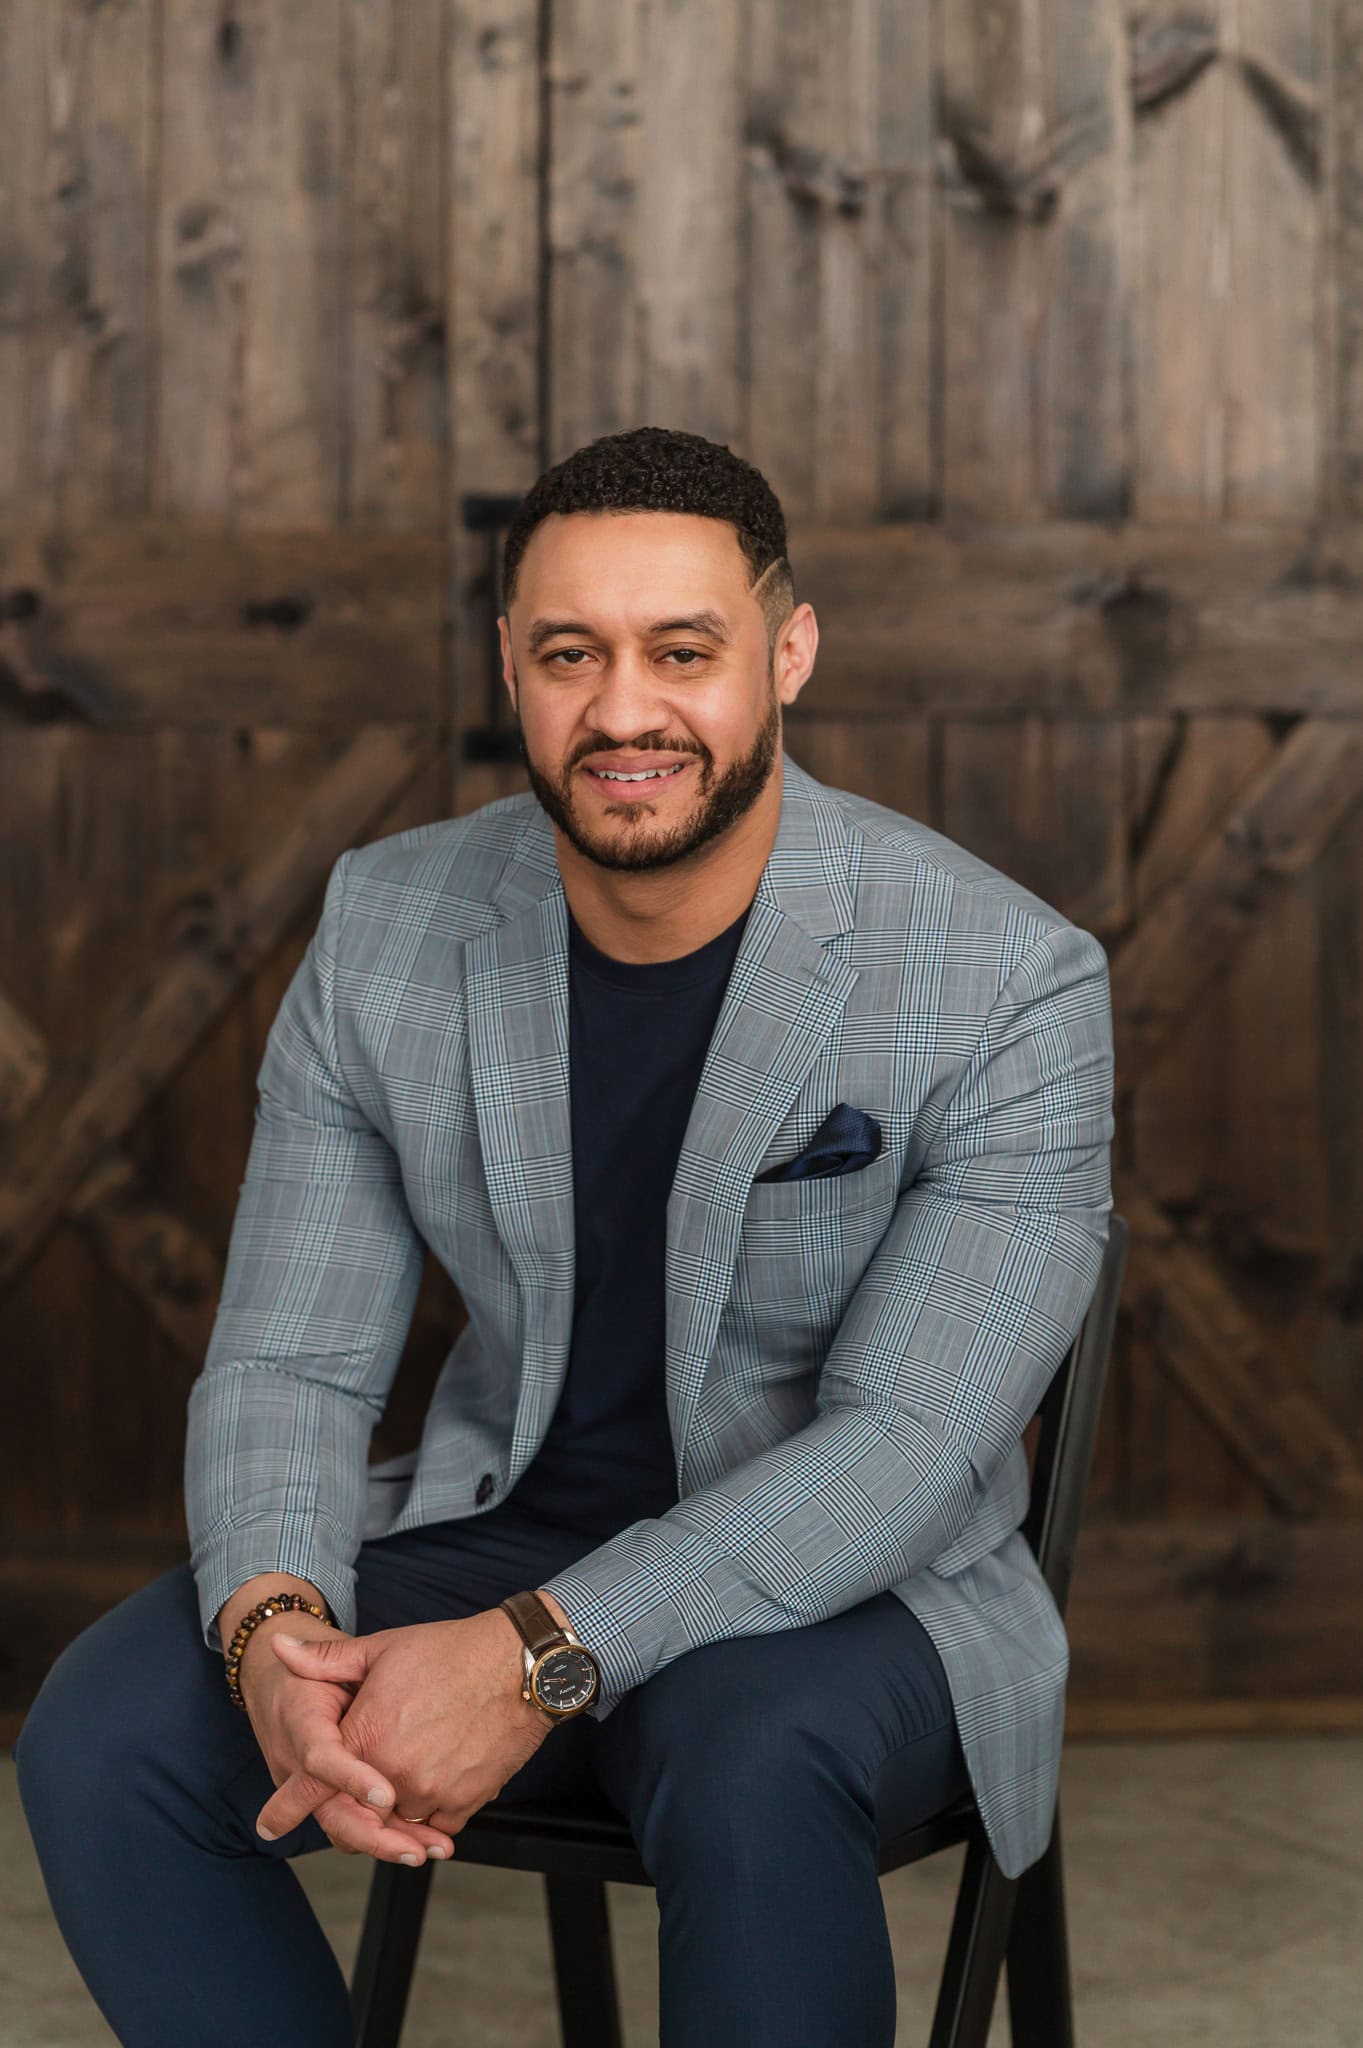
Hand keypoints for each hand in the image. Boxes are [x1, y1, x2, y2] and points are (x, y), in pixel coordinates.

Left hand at [254, 1608, 551, 1844]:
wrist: (520, 1665)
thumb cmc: (452, 1652)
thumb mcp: (383, 1648)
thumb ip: (326, 1659)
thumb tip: (281, 1648)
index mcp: (368, 1735)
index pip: (314, 1784)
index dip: (286, 1806)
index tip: (267, 1826)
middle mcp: (394, 1773)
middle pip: (355, 1814)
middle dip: (348, 1812)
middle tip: (354, 1798)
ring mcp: (431, 1792)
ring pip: (394, 1824)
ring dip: (390, 1814)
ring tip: (397, 1786)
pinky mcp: (465, 1803)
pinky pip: (434, 1829)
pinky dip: (427, 1821)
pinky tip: (431, 1792)